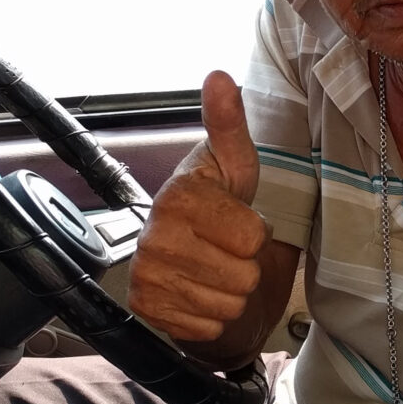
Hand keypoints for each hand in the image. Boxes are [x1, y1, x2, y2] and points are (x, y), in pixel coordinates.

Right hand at [128, 70, 268, 343]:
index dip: (255, 233)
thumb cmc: (219, 214)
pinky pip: (208, 327)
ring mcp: (148, 276)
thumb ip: (228, 125)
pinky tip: (198, 297)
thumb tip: (219, 76)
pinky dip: (211, 318)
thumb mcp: (234, 168)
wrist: (189, 269)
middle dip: (245, 268)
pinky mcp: (147, 311)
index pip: (253, 235)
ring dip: (230, 295)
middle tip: (224, 253)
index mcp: (179, 196)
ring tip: (213, 274)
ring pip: (229, 304)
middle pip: (244, 274)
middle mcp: (156, 235)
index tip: (234, 222)